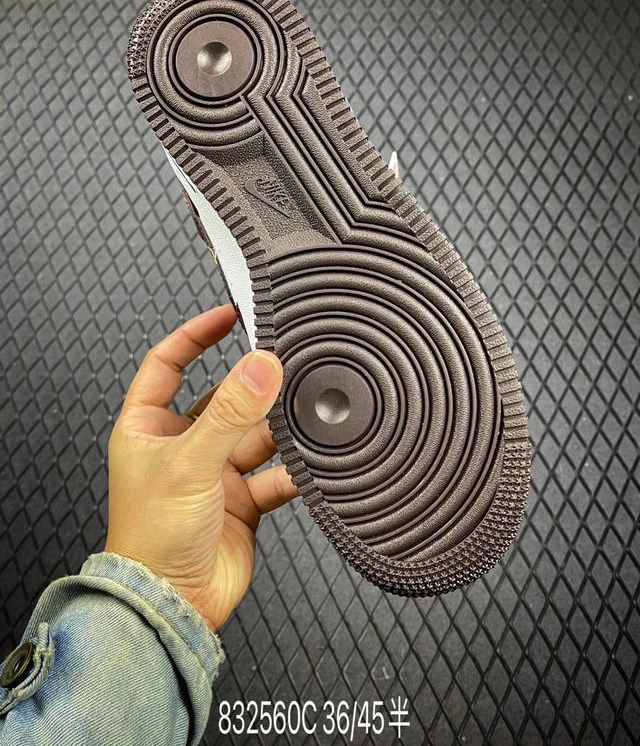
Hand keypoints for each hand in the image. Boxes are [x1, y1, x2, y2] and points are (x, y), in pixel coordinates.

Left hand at [105, 304, 296, 630]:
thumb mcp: (190, 462)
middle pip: (222, 399)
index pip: (168, 363)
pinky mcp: (241, 501)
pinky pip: (274, 474)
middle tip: (281, 367)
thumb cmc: (152, 539)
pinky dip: (292, 470)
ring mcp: (212, 473)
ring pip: (253, 435)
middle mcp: (180, 446)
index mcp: (148, 427)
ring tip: (302, 418)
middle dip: (250, 388)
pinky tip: (307, 465)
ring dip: (276, 430)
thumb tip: (260, 366)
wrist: (172, 604)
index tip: (229, 315)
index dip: (196, 335)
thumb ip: (231, 412)